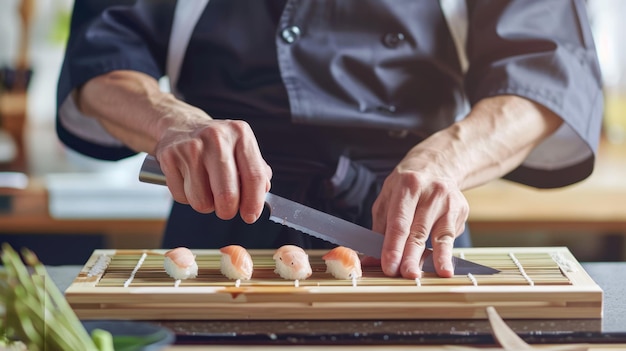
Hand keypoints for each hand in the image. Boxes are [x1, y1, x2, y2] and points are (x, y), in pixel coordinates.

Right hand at [155, 108, 271, 223]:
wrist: (181, 124)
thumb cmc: (217, 143)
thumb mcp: (242, 148)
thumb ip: (257, 171)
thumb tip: (262, 194)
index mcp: (240, 134)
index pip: (254, 177)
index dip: (254, 203)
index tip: (250, 216)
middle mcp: (216, 138)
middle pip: (227, 195)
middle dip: (228, 211)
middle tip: (227, 209)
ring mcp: (191, 147)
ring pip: (202, 202)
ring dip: (206, 204)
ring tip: (206, 188)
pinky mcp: (169, 157)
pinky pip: (182, 197)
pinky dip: (187, 197)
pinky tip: (190, 181)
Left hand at [372, 149, 468, 278]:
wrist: (437, 166)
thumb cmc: (406, 187)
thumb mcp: (388, 199)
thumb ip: (379, 229)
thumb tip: (370, 260)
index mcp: (408, 186)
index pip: (399, 222)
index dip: (394, 246)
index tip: (389, 266)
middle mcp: (431, 192)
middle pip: (419, 230)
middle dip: (412, 255)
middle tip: (408, 275)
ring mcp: (450, 201)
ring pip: (441, 235)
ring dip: (436, 257)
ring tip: (436, 274)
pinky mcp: (461, 210)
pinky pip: (450, 236)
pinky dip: (445, 253)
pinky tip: (442, 267)